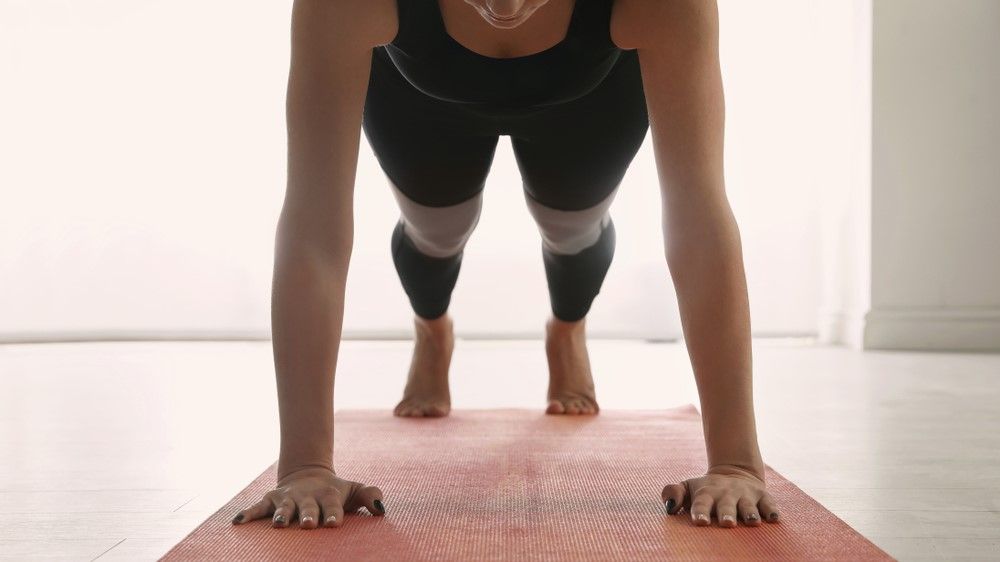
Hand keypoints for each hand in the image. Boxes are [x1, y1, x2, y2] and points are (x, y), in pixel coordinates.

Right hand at [231, 466, 384, 528]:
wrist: (310, 475)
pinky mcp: (271, 500)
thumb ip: (370, 496)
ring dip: (281, 515)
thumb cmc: (336, 492)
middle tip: (308, 525)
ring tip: (279, 524)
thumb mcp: (354, 491)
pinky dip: (248, 513)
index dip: (332, 514)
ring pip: (283, 507)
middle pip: (307, 507)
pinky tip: (237, 522)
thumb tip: (382, 509)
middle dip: (307, 515)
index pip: (332, 506)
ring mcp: (287, 498)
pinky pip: (258, 508)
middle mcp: (307, 496)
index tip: (333, 524)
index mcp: (328, 495)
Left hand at [661, 464, 779, 527]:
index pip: (701, 502)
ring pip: (748, 504)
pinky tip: (774, 519)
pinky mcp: (762, 495)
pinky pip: (768, 503)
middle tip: (727, 524)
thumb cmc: (706, 490)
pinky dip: (772, 510)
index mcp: (707, 493)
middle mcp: (726, 493)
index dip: (700, 512)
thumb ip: (674, 493)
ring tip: (753, 522)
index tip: (701, 523)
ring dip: (750, 513)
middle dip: (727, 514)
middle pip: (726, 504)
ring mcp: (745, 494)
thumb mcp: (687, 487)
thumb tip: (668, 506)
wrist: (734, 473)